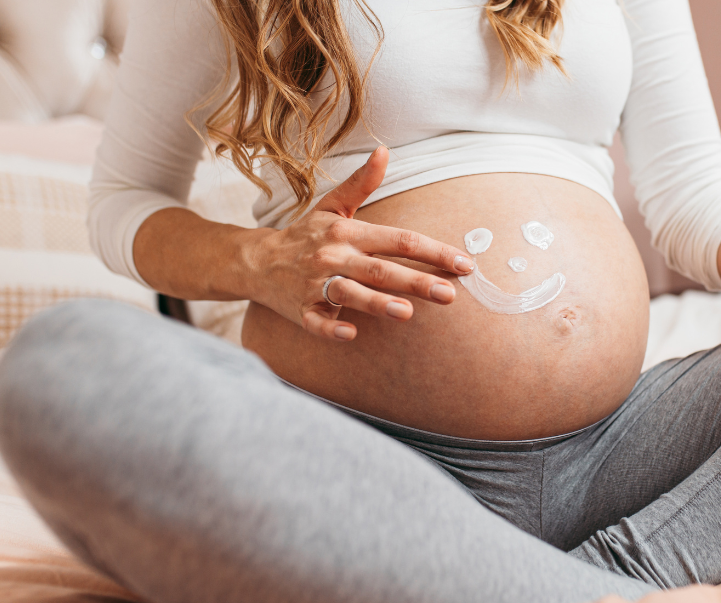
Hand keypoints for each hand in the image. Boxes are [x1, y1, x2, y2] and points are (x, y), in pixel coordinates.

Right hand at [246, 146, 474, 340]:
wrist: (256, 261)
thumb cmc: (306, 235)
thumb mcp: (333, 206)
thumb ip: (362, 183)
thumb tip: (384, 151)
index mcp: (348, 233)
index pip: (399, 240)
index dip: (433, 251)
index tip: (464, 264)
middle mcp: (334, 257)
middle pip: (381, 269)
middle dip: (417, 281)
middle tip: (450, 294)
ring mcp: (315, 284)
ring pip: (350, 293)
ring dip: (377, 303)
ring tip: (407, 313)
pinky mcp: (301, 310)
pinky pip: (316, 321)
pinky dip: (331, 327)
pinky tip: (350, 333)